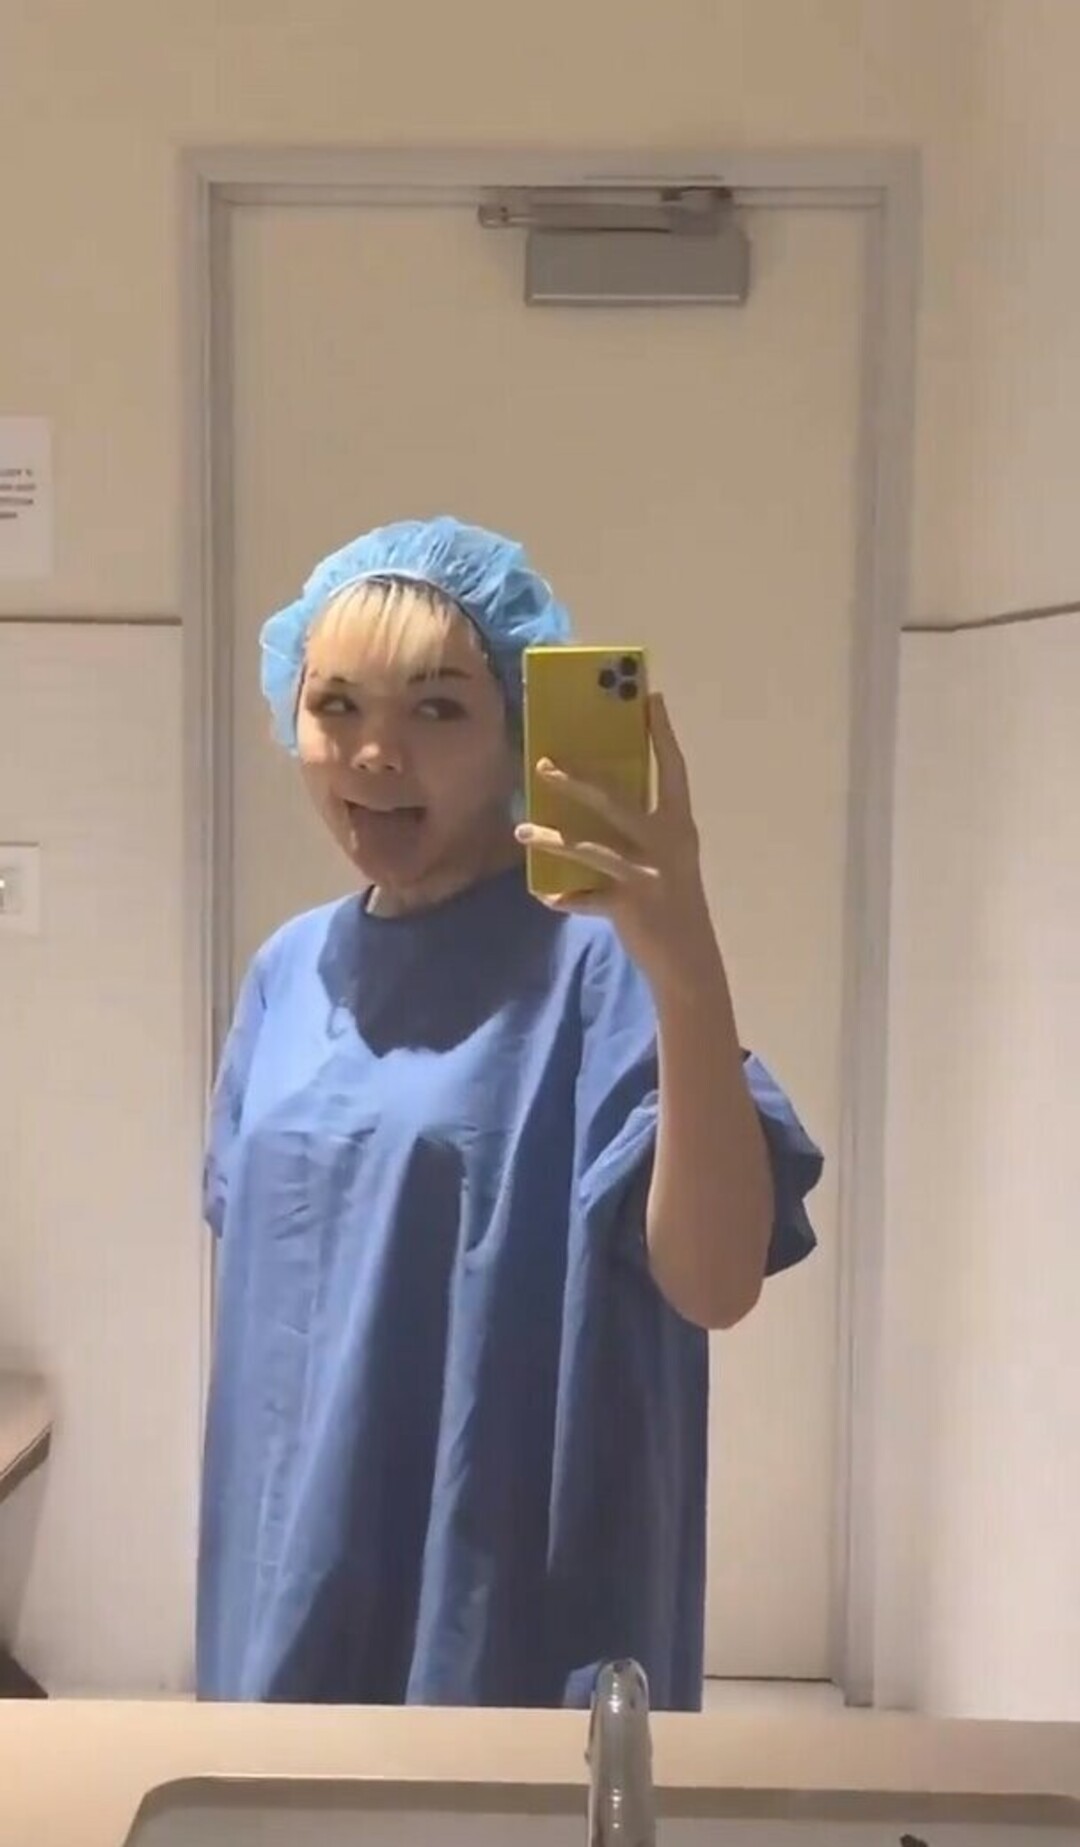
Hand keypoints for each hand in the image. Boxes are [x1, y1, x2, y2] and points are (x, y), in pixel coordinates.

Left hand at [514, 693, 720, 994]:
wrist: (688, 959)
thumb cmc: (674, 901)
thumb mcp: (669, 858)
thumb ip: (643, 830)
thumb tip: (598, 799)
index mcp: (678, 825)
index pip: (672, 769)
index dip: (663, 734)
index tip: (652, 698)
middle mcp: (666, 843)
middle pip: (615, 801)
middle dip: (576, 782)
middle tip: (544, 765)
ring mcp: (647, 873)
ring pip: (590, 848)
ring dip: (553, 840)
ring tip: (522, 831)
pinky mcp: (629, 903)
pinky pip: (586, 896)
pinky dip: (565, 896)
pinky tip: (546, 896)